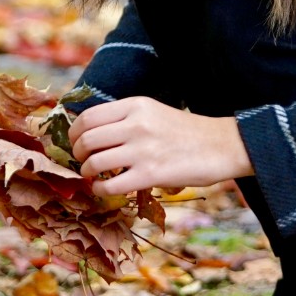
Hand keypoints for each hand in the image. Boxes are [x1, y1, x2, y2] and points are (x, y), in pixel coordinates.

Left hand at [67, 96, 254, 196]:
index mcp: (136, 105)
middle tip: (82, 161)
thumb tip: (92, 134)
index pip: (89, 116)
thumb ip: (126, 118)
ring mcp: (143, 149)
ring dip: (86, 172)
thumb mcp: (155, 112)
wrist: (222, 145)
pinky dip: (99, 189)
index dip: (73, 133)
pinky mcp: (151, 174)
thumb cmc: (187, 132)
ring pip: (94, 162)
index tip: (74, 143)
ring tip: (92, 176)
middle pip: (86, 139)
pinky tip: (103, 189)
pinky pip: (110, 185)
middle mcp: (136, 124)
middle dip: (77, 154)